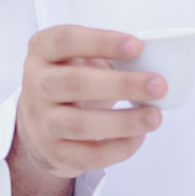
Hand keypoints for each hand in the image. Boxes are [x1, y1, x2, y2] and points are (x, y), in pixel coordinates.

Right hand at [8, 25, 165, 195]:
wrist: (39, 125)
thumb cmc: (72, 82)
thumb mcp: (80, 59)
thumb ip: (109, 55)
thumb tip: (157, 64)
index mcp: (42, 51)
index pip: (65, 40)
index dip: (101, 42)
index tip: (138, 46)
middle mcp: (36, 84)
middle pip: (74, 83)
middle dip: (121, 85)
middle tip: (159, 85)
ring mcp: (40, 121)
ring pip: (79, 124)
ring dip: (124, 122)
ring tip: (155, 117)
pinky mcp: (52, 153)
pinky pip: (87, 155)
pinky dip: (118, 148)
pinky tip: (139, 137)